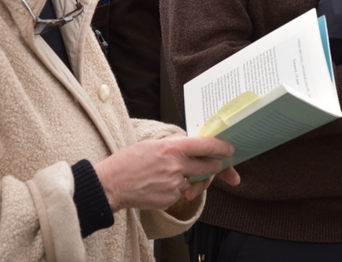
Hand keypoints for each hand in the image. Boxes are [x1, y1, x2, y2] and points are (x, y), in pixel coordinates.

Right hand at [93, 135, 237, 210]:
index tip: (229, 149)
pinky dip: (178, 189)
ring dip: (191, 178)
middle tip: (216, 164)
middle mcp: (177, 166)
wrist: (111, 185)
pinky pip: (182, 192)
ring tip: (174, 173)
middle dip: (215, 166)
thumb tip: (189, 144)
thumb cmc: (127, 162)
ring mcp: (174, 184)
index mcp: (173, 148)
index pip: (206, 146)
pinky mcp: (170, 198)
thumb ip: (174, 145)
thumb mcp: (152, 144)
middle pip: (208, 166)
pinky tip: (162, 184)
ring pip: (194, 180)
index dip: (222, 147)